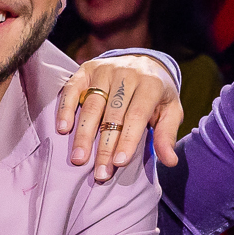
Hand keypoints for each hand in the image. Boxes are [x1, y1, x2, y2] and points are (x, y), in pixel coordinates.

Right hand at [55, 52, 183, 179]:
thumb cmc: (157, 94)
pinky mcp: (87, 69)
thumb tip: (170, 162)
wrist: (144, 62)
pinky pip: (72, 89)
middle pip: (113, 114)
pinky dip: (65, 109)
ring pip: (92, 105)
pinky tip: (63, 129)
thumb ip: (167, 135)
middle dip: (105, 146)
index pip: (137, 115)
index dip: (127, 139)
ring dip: (83, 134)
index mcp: (151, 84)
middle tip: (100, 172)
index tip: (119, 163)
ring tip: (78, 158)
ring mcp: (105, 70)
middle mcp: (127, 74)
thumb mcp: (170, 111)